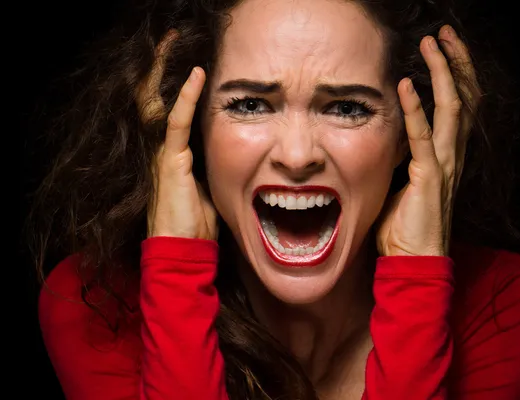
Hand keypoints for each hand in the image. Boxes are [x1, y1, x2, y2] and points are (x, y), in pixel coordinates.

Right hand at [138, 33, 217, 239]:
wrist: (183, 250)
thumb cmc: (196, 224)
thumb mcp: (206, 187)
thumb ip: (209, 167)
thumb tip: (228, 154)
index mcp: (173, 154)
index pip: (170, 110)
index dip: (177, 84)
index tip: (191, 62)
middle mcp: (164, 148)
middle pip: (156, 98)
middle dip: (162, 68)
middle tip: (171, 39)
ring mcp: (165, 153)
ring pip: (160, 101)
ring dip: (166, 71)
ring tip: (172, 41)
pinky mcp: (171, 160)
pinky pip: (177, 120)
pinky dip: (187, 96)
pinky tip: (197, 74)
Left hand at [376, 25, 480, 256]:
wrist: (413, 260)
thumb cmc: (405, 225)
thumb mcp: (403, 182)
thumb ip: (403, 157)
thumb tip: (389, 136)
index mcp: (448, 155)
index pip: (459, 106)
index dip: (455, 75)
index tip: (441, 49)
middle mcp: (453, 154)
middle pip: (465, 98)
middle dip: (456, 62)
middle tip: (444, 34)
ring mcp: (445, 164)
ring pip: (452, 108)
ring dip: (443, 73)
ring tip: (433, 43)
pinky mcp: (430, 177)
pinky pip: (424, 137)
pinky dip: (416, 109)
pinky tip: (407, 84)